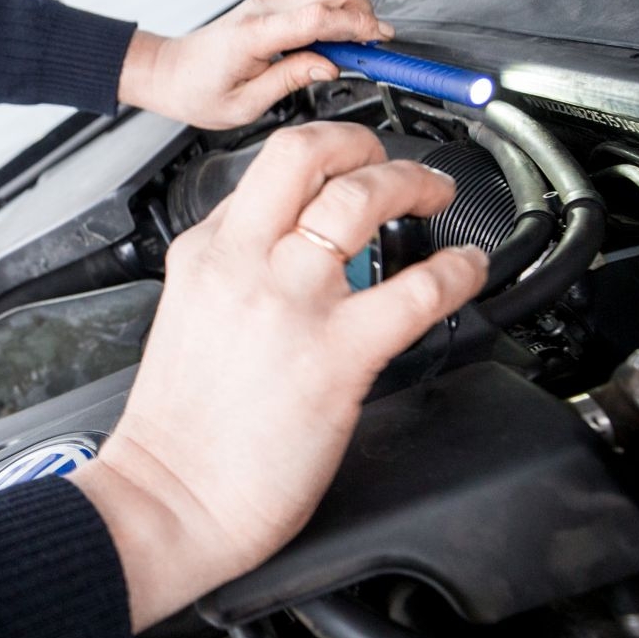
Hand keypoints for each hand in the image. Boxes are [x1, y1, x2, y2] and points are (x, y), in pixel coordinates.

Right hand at [66, 122, 486, 629]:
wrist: (172, 495)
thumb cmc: (180, 427)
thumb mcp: (188, 313)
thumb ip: (236, 270)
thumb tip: (293, 247)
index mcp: (205, 253)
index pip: (265, 172)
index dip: (320, 158)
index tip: (348, 164)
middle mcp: (244, 262)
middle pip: (304, 153)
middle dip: (363, 142)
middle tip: (393, 161)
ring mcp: (290, 303)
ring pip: (359, 199)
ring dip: (412, 185)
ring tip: (434, 196)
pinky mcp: (336, 355)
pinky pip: (414, 290)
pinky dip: (455, 271)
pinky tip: (465, 271)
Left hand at [117, 0, 393, 129]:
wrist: (169, 74)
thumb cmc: (197, 91)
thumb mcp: (246, 103)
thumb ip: (291, 80)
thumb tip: (330, 67)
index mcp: (254, 34)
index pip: (317, 17)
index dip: (355, 25)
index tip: (379, 41)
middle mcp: (263, 9)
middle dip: (363, 12)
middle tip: (372, 48)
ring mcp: (267, 4)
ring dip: (352, 13)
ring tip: (355, 50)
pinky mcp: (270, 7)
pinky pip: (315, 0)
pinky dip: (335, 16)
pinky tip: (335, 45)